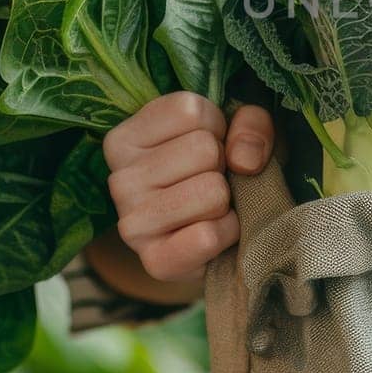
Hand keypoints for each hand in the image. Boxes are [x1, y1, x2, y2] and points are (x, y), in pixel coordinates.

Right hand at [100, 93, 274, 285]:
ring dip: (227, 200)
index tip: (209, 146)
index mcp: (127, 138)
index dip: (218, 127)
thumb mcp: (241, 131)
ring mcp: (132, 223)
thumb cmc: (226, 173)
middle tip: (211, 182)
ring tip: (212, 207)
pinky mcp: (154, 262)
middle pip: (204, 149)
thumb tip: (244, 161)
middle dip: (223, 166)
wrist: (222, 241)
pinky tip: (217, 233)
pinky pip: (209, 236)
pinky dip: (229, 232)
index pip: (190, 110)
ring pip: (211, 191)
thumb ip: (252, 124)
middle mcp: (119, 179)